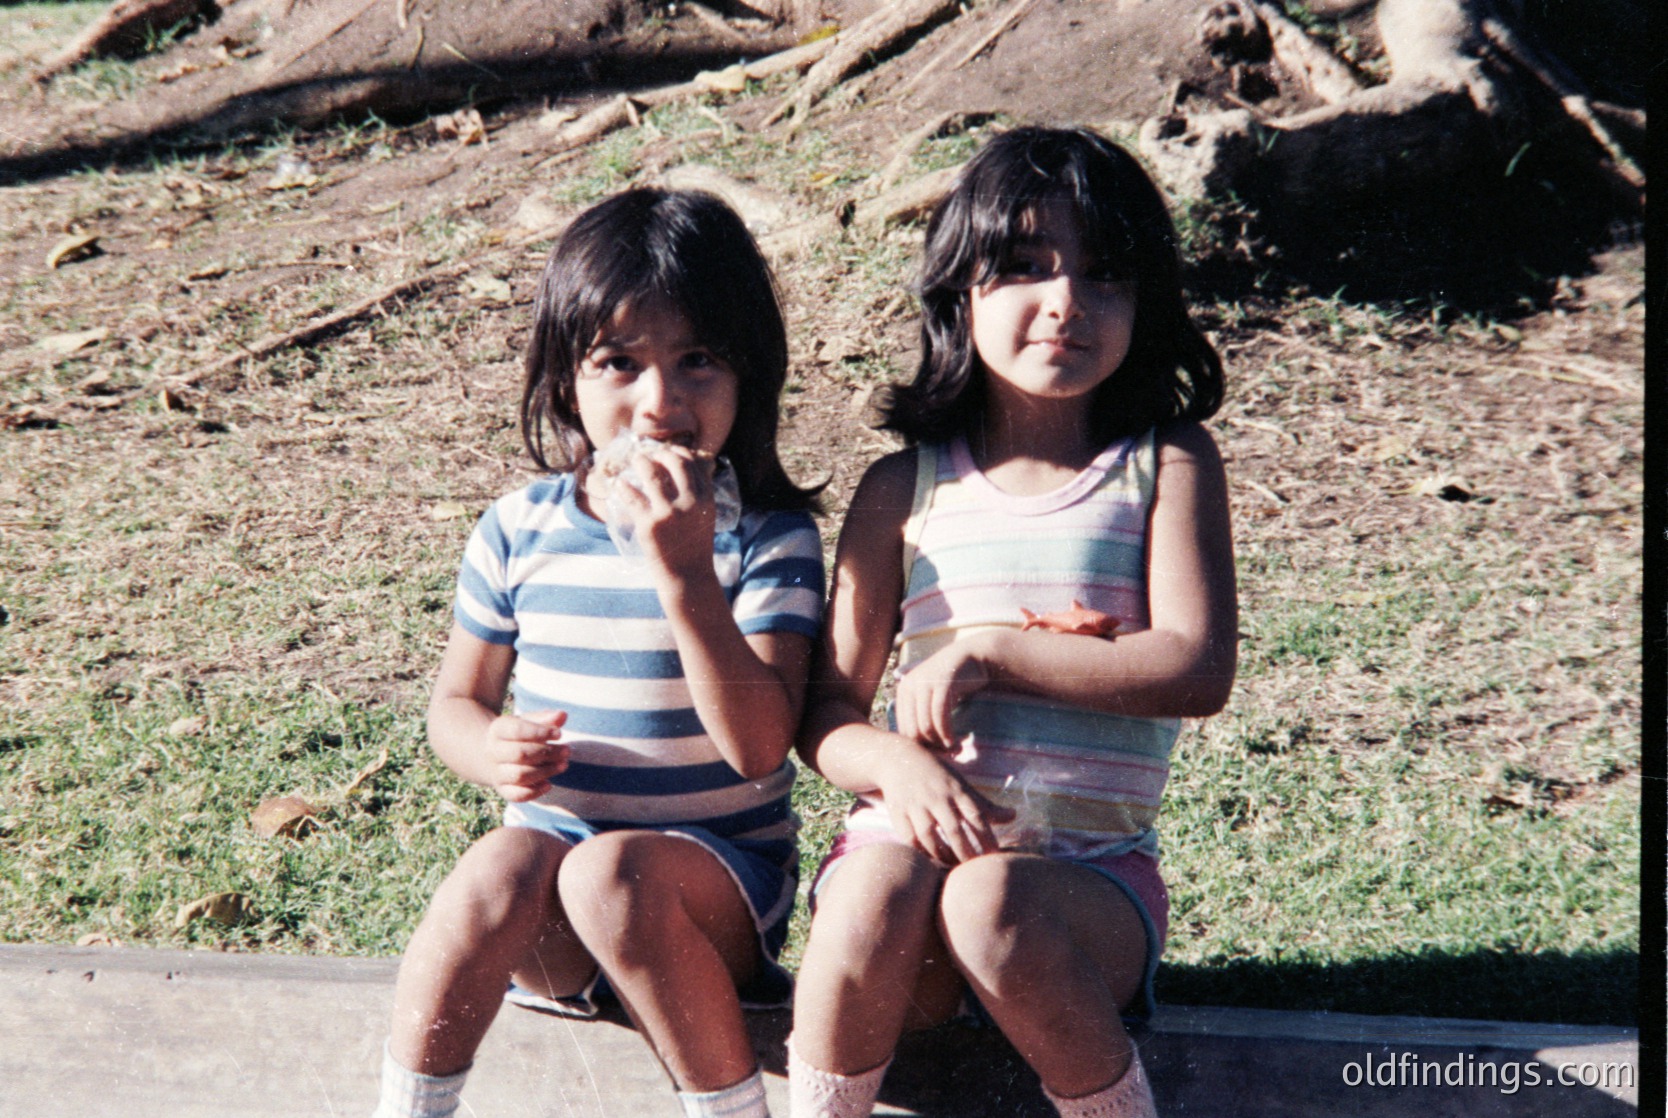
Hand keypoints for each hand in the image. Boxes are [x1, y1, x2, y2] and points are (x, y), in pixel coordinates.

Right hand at [482, 709, 569, 801]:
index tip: (559, 734)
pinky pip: (516, 795)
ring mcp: (496, 772)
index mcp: (498, 729)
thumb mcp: (529, 721)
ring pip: (520, 776)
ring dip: (545, 771)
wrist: (494, 755)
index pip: (517, 730)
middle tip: (566, 751)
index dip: (541, 732)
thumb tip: (562, 715)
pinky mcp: (502, 789)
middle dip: (547, 753)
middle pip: (519, 754)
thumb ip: (545, 718)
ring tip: (563, 765)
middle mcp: (493, 751)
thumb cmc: (518, 735)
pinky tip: (549, 784)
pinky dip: (534, 792)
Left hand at [610, 445, 718, 578]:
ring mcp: (668, 513)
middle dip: (660, 454)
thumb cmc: (694, 545)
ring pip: (652, 474)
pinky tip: (620, 483)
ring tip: (635, 460)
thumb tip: (692, 467)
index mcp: (705, 499)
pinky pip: (632, 496)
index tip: (668, 452)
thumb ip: (699, 493)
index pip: (692, 464)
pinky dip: (623, 486)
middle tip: (650, 456)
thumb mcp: (704, 516)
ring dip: (641, 462)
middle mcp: (690, 502)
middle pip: (674, 463)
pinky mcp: (649, 524)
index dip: (678, 453)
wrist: (687, 576)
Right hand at [873, 742, 1012, 865]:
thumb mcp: (961, 786)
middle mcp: (937, 797)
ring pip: (929, 836)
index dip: (987, 838)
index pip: (976, 816)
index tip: (995, 857)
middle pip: (953, 830)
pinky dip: (920, 852)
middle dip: (966, 852)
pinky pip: (909, 838)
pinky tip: (931, 860)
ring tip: (954, 867)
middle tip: (976, 870)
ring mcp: (916, 805)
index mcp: (956, 790)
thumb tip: (1014, 816)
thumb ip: (985, 805)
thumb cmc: (938, 776)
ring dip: (942, 855)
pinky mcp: (899, 812)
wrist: (898, 759)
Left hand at [894, 636, 996, 749]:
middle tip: (946, 755)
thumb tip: (916, 750)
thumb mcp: (932, 698)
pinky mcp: (941, 684)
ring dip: (939, 743)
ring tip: (953, 749)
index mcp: (903, 692)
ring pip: (925, 726)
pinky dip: (946, 733)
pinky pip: (939, 716)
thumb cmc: (954, 683)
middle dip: (929, 748)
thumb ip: (922, 716)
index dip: (919, 747)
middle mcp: (909, 686)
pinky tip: (954, 741)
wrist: (974, 657)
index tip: (936, 755)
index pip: (903, 730)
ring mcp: (924, 684)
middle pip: (912, 731)